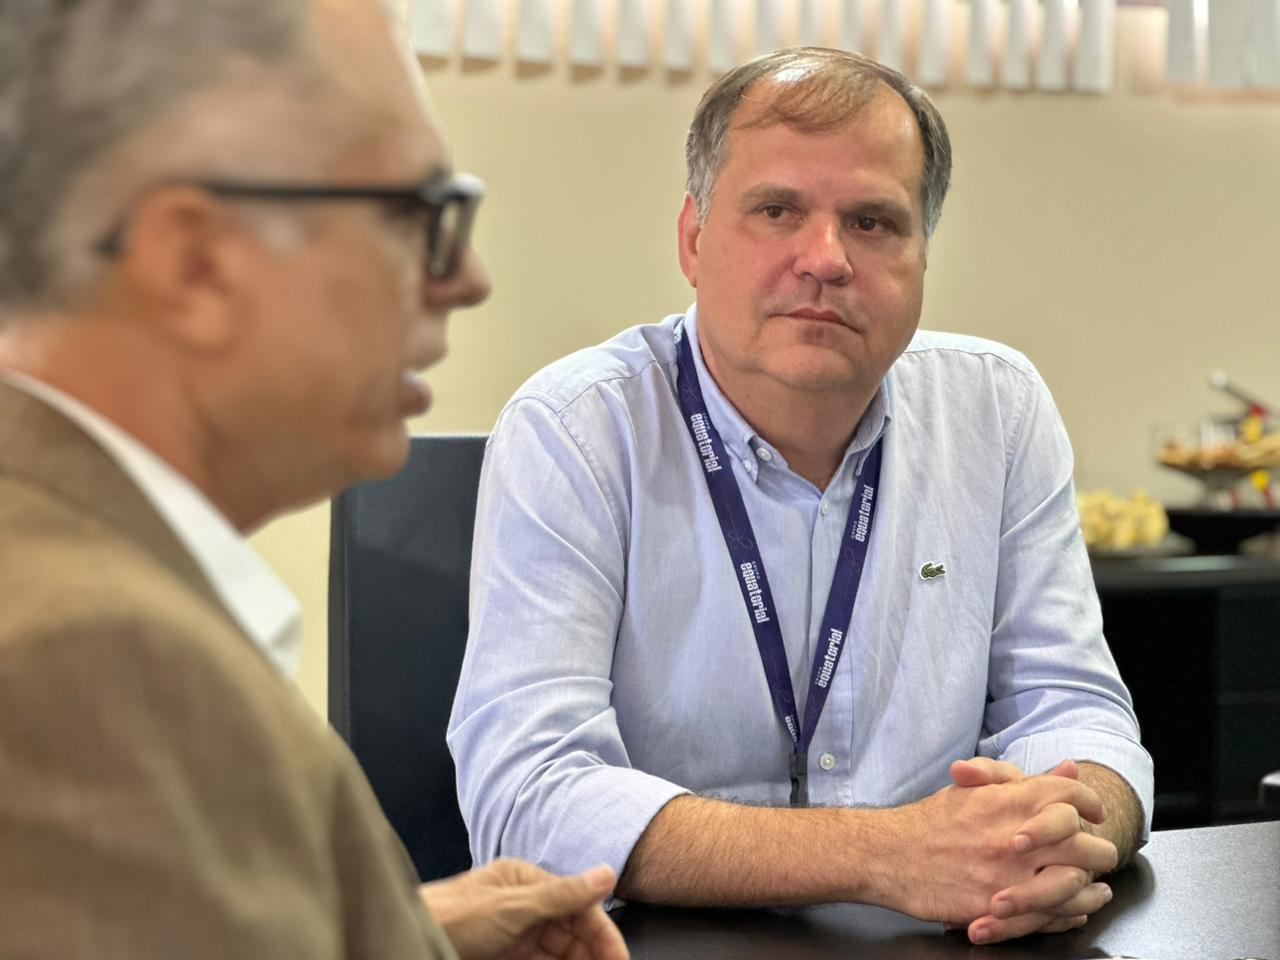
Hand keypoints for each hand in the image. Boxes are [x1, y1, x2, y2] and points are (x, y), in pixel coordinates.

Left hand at [418, 859, 628, 959]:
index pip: (578, 906)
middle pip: (571, 932)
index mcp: (526, 881)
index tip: (619, 959)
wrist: (409, 938)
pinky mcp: (503, 957)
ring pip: (558, 952)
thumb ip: (562, 894)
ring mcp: (512, 934)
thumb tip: (605, 873)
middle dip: (592, 953)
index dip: (603, 934)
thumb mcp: (512, 907)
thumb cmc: (450, 917)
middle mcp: (523, 905)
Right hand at [880, 758, 1111, 936]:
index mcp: (1012, 801)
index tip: (1093, 813)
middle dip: (1098, 850)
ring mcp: (1011, 875)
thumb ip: (1023, 779)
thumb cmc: (932, 821)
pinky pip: (1051, 916)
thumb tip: (1068, 771)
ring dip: (1092, 889)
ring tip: (1097, 889)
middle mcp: (1017, 837)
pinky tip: (1074, 910)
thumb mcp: (975, 788)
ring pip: (1076, 886)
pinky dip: (1069, 914)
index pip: (1073, 796)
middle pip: (1087, 845)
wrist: (891, 855)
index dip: (1091, 802)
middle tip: (1096, 852)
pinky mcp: (1000, 909)